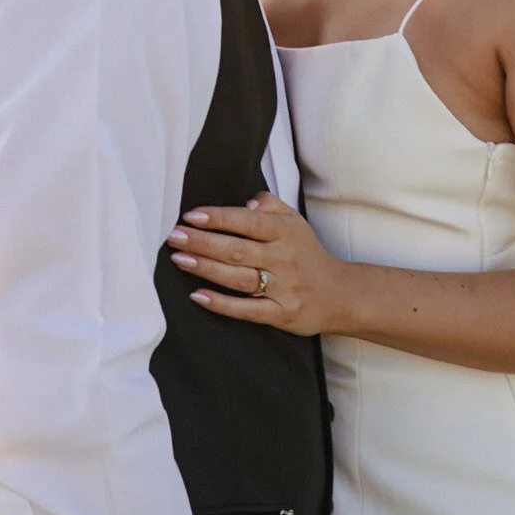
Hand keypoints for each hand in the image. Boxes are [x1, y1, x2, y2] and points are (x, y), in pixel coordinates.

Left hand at [166, 192, 345, 335]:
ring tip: (178, 259)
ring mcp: (283, 287)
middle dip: (202, 242)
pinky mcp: (281, 313)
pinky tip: (198, 295)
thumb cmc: (308, 254)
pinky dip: (222, 303)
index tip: (191, 215)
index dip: (220, 218)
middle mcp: (284, 258)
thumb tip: (246, 201)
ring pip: (238, 277)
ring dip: (205, 268)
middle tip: (173, 236)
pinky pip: (247, 309)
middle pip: (237, 249)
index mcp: (286, 232)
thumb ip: (271, 205)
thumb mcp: (295, 222)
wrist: (341, 294)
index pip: (248, 221)